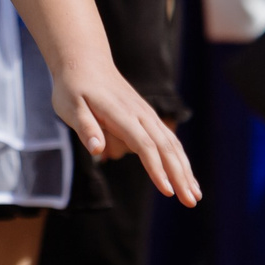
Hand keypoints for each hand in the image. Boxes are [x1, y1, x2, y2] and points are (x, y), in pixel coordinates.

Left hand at [51, 59, 199, 206]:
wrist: (86, 62)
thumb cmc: (74, 87)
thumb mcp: (69, 107)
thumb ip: (85, 127)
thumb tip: (96, 149)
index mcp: (122, 114)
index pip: (144, 145)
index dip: (157, 169)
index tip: (168, 191)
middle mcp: (140, 114)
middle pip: (165, 148)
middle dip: (180, 175)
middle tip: (191, 202)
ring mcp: (146, 114)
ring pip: (171, 144)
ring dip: (185, 170)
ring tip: (195, 195)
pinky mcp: (147, 117)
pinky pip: (168, 140)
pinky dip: (179, 159)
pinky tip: (186, 177)